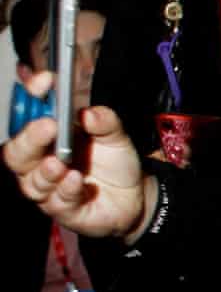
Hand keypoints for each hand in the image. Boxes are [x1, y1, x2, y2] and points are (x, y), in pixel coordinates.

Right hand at [3, 73, 149, 239]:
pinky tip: (76, 180)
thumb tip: (90, 113)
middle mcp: (41, 161)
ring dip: (45, 170)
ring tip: (59, 161)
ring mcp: (49, 187)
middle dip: (29, 138)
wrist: (134, 198)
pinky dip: (66, 189)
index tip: (45, 82)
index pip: (29, 114)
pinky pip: (56, 201)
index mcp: (50, 137)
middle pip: (17, 152)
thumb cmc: (115, 164)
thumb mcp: (116, 137)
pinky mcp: (63, 209)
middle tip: (47, 126)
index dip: (32, 96)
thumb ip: (105, 122)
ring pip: (30, 180)